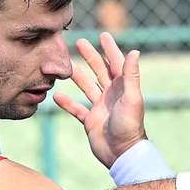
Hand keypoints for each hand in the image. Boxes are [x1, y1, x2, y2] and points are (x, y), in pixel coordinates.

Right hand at [54, 32, 146, 167]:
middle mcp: (112, 96)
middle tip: (79, 42)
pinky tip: (55, 96)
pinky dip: (67, 103)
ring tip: (64, 65)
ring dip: (77, 76)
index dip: (110, 49)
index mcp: (123, 88)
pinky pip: (76, 109)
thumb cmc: (129, 126)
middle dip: (90, 56)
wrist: (121, 154)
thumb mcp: (132, 98)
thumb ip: (132, 76)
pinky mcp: (91, 121)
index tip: (103, 35)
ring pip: (87, 87)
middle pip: (100, 71)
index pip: (116, 63)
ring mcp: (100, 108)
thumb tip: (135, 51)